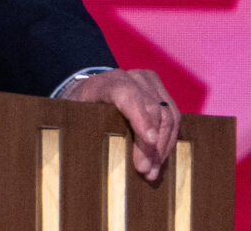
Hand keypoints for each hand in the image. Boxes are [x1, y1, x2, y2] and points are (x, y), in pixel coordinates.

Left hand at [61, 68, 179, 180]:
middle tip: (146, 171)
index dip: (141, 119)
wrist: (90, 89)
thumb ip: (87, 130)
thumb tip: (99, 161)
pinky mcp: (159, 89)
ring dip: (163, 147)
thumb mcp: (77, 116)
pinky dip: (168, 139)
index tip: (150, 141)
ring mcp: (148, 82)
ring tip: (153, 171)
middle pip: (152, 111)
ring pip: (167, 115)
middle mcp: (131, 78)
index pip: (128, 96)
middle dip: (152, 145)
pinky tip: (159, 158)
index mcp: (106, 82)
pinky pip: (173, 116)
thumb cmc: (82, 108)